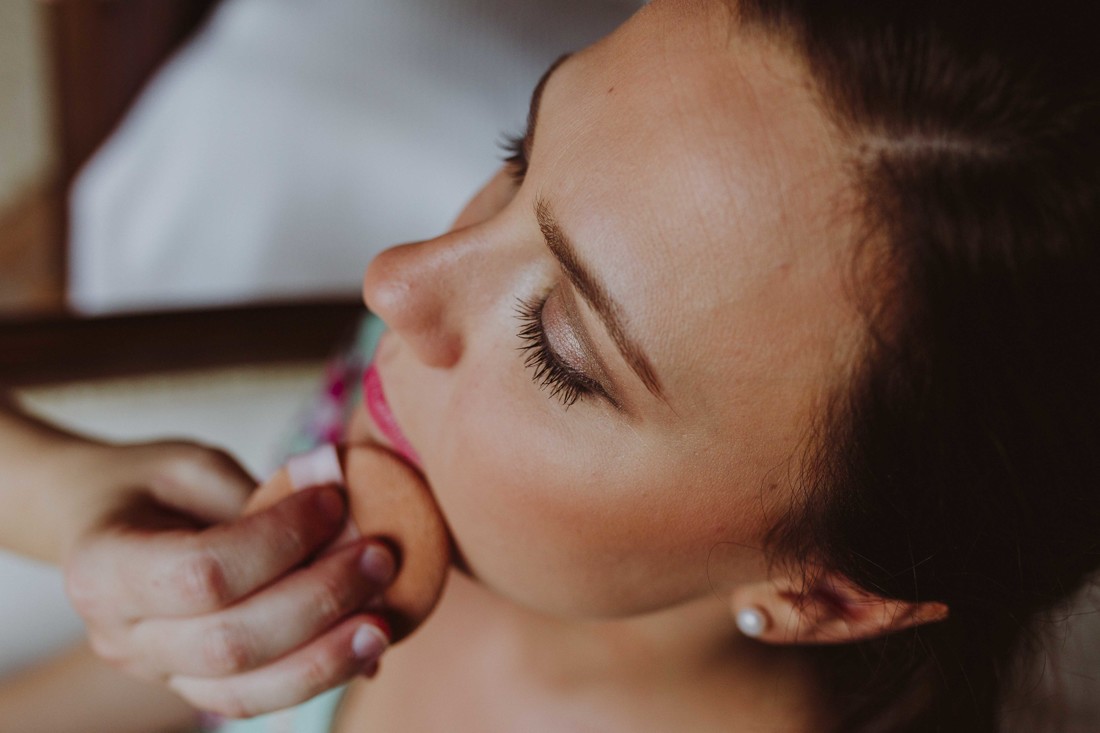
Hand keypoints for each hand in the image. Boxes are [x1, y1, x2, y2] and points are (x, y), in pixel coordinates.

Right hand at [62, 441, 396, 717]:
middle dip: (319, 600)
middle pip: (230, 642)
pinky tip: (366, 648)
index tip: (334, 500)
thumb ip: (258, 498)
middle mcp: (119, 635)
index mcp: (103, 567)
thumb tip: (348, 523)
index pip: (203, 572)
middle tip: (380, 557)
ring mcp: (153, 672)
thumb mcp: (193, 468)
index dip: (280, 540)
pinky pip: (256, 700)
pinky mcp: (189, 688)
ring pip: (245, 691)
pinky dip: (318, 675)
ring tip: (384, 620)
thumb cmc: (149, 484)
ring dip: (326, 657)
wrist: (98, 523)